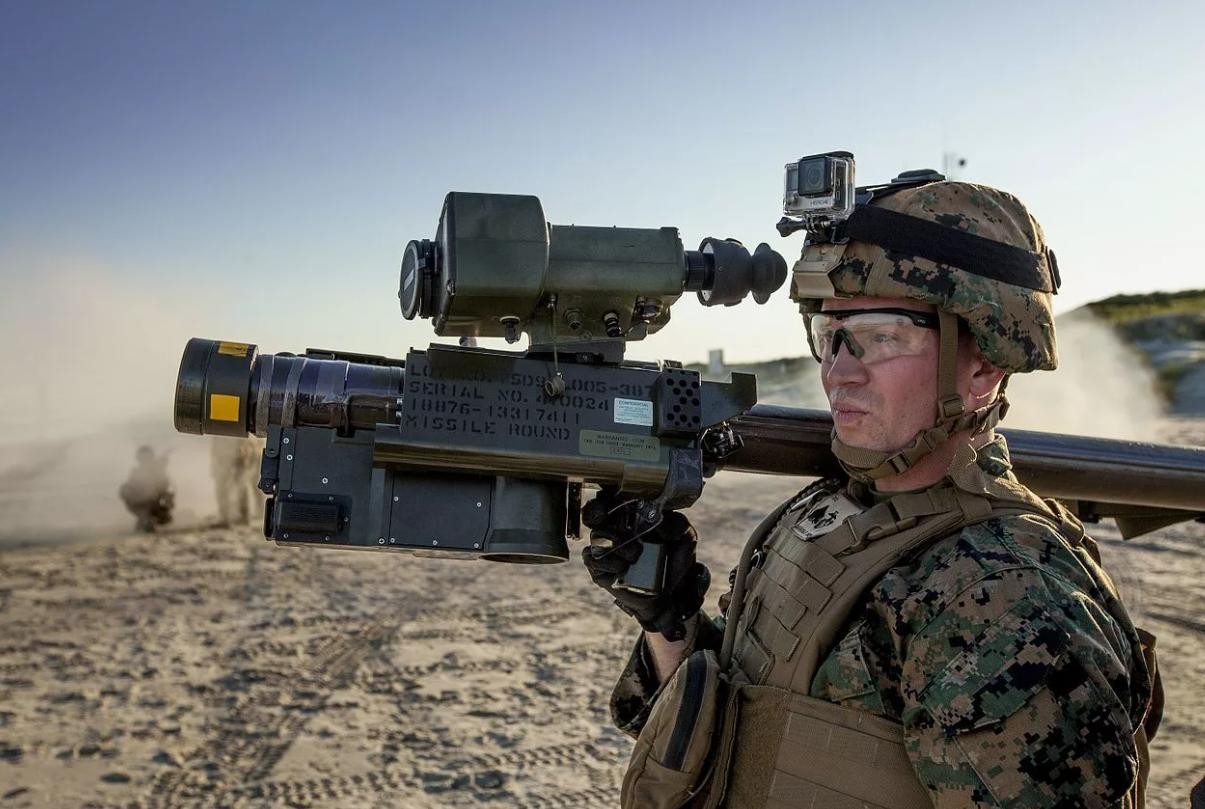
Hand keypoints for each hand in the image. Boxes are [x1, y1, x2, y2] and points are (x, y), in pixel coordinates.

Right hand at [580, 488, 708, 640]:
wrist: (672, 594)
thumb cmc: (675, 559)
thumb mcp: (684, 537)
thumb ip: (675, 523)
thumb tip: (659, 518)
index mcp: (633, 515)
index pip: (612, 497)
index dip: (607, 494)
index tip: (611, 497)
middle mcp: (615, 528)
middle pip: (594, 512)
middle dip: (595, 511)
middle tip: (603, 516)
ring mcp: (606, 549)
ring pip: (596, 536)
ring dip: (614, 543)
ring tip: (635, 555)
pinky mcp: (600, 569)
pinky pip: (592, 559)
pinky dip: (607, 561)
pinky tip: (623, 567)